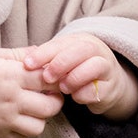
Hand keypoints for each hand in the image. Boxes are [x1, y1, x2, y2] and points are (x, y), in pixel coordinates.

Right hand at [0, 47, 62, 137]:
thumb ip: (17, 54)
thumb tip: (39, 52)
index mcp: (11, 76)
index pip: (47, 79)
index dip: (55, 78)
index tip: (52, 77)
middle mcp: (11, 99)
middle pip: (50, 107)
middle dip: (54, 101)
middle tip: (48, 94)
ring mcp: (4, 118)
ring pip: (39, 127)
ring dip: (40, 119)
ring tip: (33, 109)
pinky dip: (24, 134)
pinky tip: (19, 121)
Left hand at [23, 33, 137, 119]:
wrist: (107, 83)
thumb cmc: (76, 69)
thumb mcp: (61, 61)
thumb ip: (47, 60)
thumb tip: (25, 63)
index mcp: (79, 40)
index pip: (61, 43)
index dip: (43, 53)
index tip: (28, 65)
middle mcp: (95, 50)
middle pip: (80, 50)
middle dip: (60, 63)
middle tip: (46, 77)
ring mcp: (106, 67)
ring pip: (94, 66)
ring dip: (74, 78)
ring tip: (63, 88)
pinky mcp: (111, 87)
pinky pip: (98, 89)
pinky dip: (84, 94)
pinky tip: (76, 97)